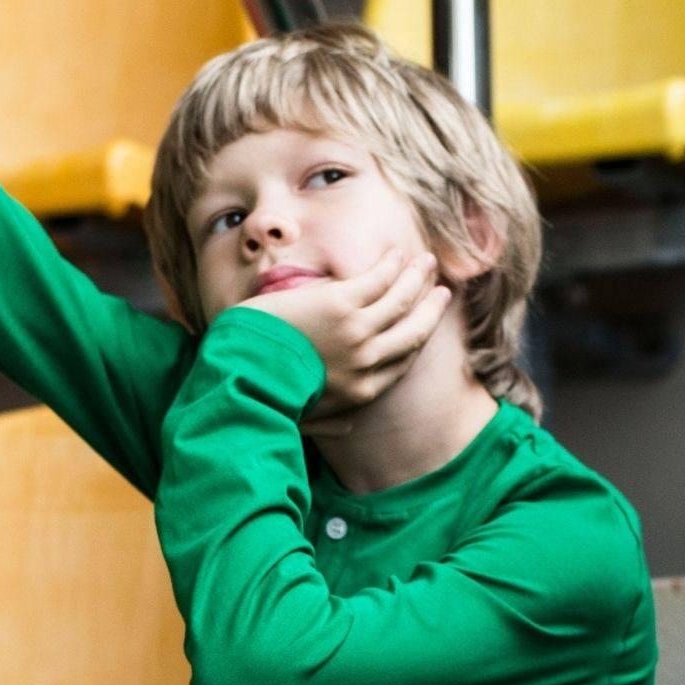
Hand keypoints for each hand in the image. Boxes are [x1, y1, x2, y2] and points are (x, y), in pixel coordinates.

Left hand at [236, 248, 452, 415]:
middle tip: (441, 291)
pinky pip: (377, 281)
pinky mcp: (340, 305)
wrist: (244, 376)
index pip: (401, 362)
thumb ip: (328, 425)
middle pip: (412, 332)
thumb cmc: (268, 398)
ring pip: (400, 300)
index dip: (418, 339)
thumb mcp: (304, 421)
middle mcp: (367, 363)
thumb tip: (348, 430)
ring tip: (425, 262)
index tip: (425, 324)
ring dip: (415, 278)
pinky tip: (395, 253)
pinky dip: (390, 266)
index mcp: (361, 392)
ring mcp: (357, 333)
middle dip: (430, 310)